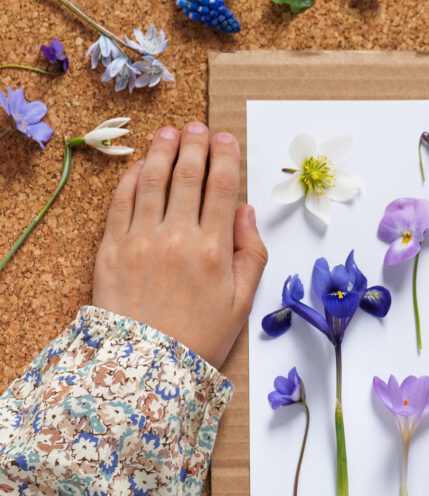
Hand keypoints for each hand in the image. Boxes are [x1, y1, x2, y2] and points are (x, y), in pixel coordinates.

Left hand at [92, 123, 267, 367]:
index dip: (225, 157)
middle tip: (197, 128)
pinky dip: (131, 178)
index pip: (222, 188)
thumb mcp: (241, 302)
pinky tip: (139, 165)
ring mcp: (140, 239)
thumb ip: (251, 254)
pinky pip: (121, 202)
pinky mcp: (112, 248)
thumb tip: (246, 212)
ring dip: (161, 152)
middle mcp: (177, 237)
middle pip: (187, 176)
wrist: (145, 367)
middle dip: (194, 145)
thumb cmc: (199, 338)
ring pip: (152, 181)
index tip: (226, 139)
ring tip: (168, 133)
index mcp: (214, 250)